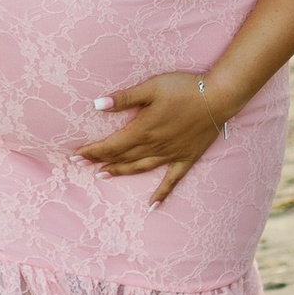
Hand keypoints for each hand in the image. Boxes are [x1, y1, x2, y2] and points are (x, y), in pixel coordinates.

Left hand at [76, 71, 224, 203]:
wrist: (218, 97)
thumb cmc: (184, 88)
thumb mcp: (151, 88)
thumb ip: (124, 98)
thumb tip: (97, 105)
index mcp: (143, 130)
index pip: (111, 145)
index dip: (92, 151)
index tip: (75, 156)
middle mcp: (154, 146)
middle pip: (121, 157)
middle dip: (99, 160)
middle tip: (80, 166)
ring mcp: (170, 154)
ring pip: (139, 168)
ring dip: (120, 172)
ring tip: (103, 176)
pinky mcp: (186, 158)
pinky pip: (171, 180)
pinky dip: (161, 194)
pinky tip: (153, 206)